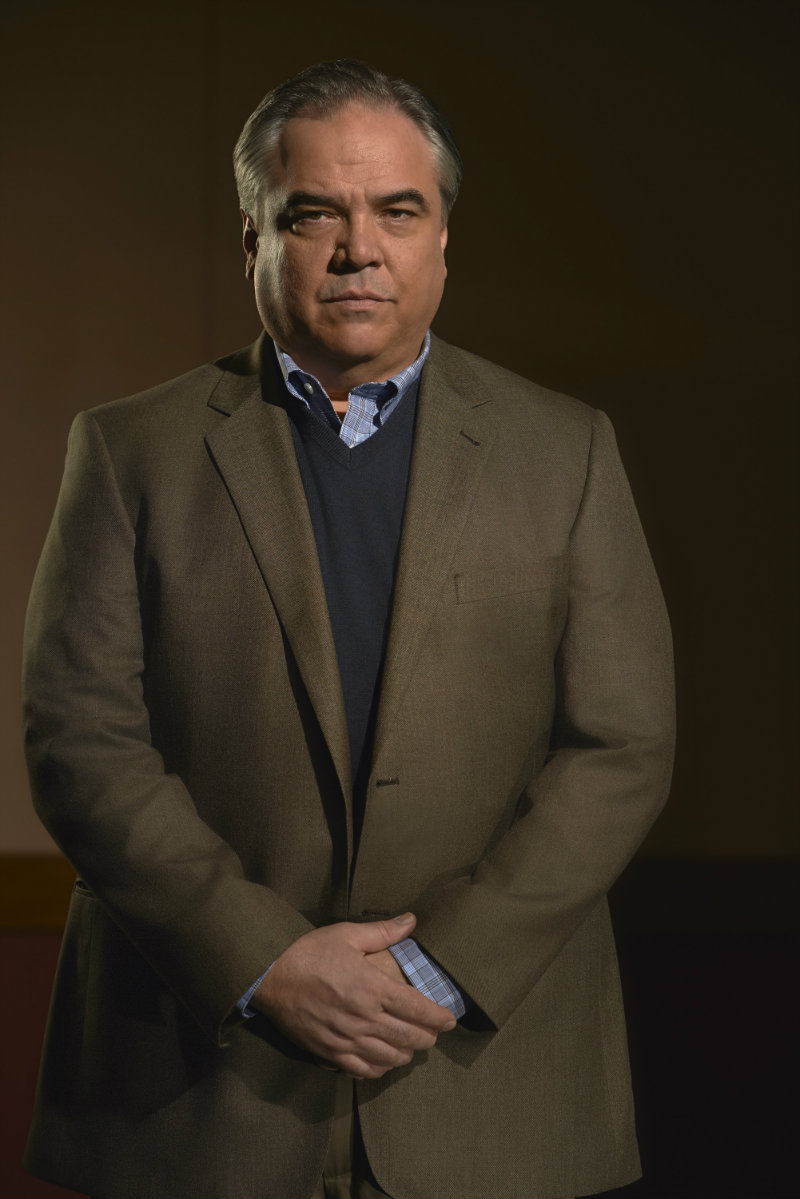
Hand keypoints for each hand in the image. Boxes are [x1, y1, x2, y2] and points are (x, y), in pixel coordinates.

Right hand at [252, 913, 455, 1078]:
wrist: (270, 976)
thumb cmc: (310, 952)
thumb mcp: (347, 935)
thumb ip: (383, 932)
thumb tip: (412, 921)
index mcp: (371, 987)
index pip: (417, 1008)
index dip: (438, 1016)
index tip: (450, 1019)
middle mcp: (363, 1017)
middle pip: (409, 1037)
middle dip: (428, 1036)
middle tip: (434, 1032)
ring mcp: (347, 1039)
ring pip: (390, 1057)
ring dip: (408, 1053)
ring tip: (413, 1045)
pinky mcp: (330, 1053)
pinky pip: (363, 1070)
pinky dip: (381, 1068)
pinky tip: (385, 1061)